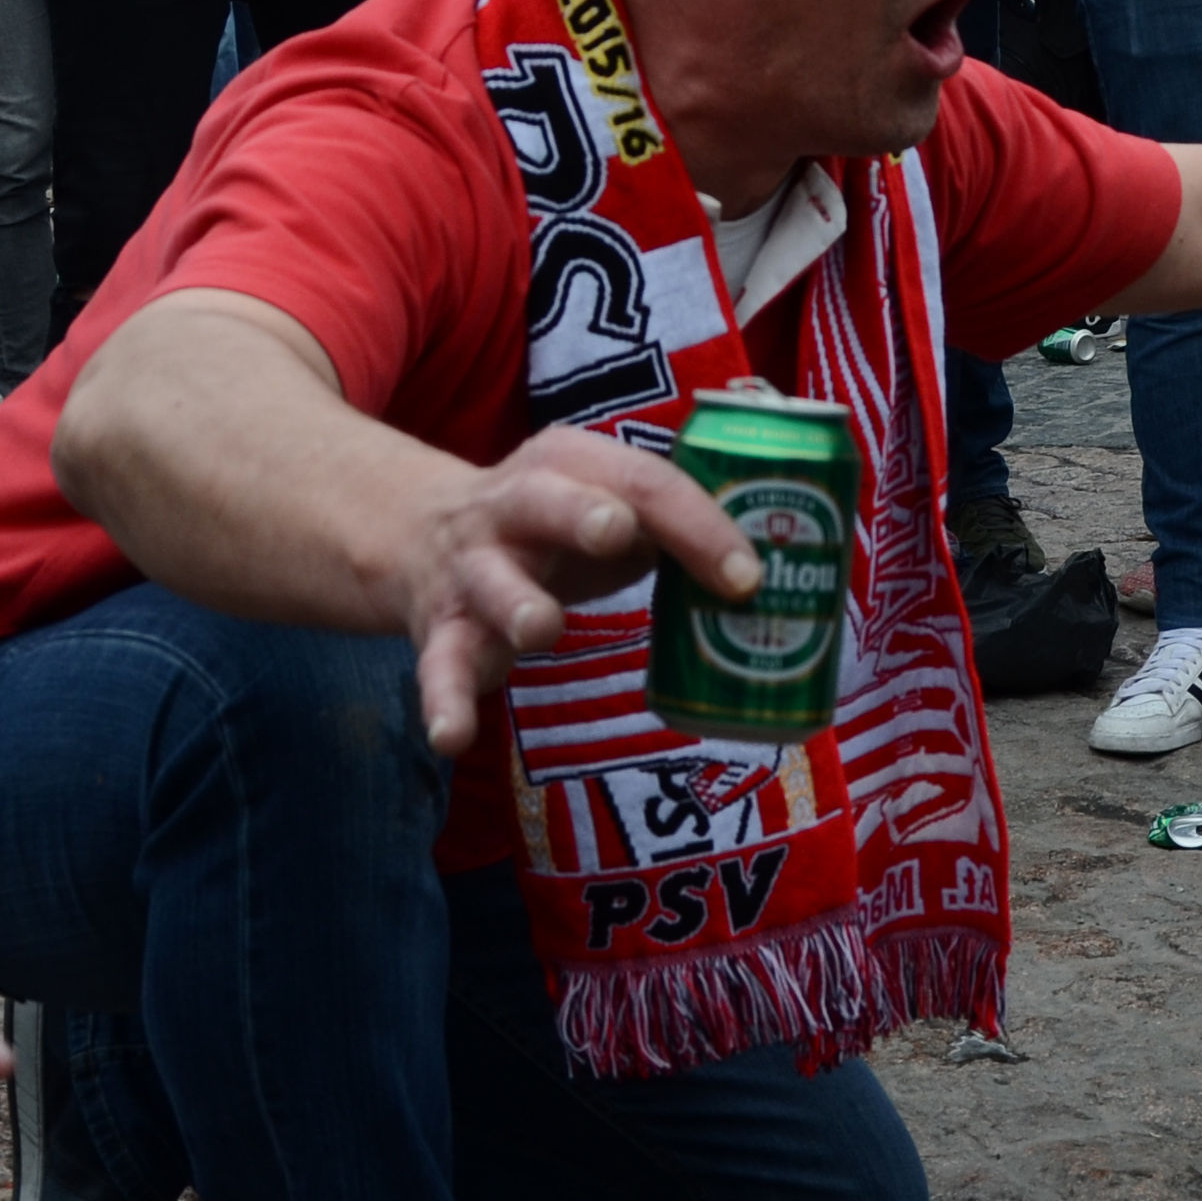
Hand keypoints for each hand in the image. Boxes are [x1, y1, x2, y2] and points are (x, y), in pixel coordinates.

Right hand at [396, 427, 758, 754]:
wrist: (422, 536)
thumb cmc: (554, 525)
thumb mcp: (609, 505)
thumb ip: (677, 530)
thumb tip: (779, 576)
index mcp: (571, 464)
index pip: (641, 481)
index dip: (697, 524)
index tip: (748, 576)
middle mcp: (514, 506)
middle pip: (548, 500)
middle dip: (584, 515)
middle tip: (620, 533)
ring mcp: (473, 569)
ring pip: (492, 584)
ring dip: (520, 605)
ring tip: (545, 629)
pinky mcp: (442, 630)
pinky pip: (439, 668)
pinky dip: (446, 702)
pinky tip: (454, 736)